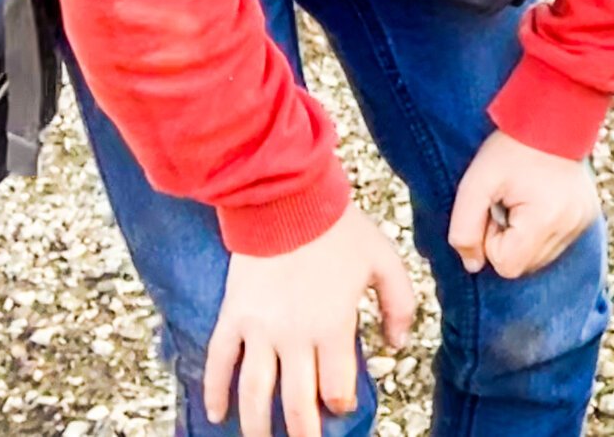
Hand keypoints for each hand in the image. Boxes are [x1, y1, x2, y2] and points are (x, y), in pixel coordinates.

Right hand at [202, 202, 414, 436]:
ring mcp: (259, 330)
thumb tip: (397, 343)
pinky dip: (214, 392)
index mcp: (333, 328)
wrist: (288, 199)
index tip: (342, 410)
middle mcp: (294, 338)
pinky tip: (215, 416)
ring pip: (255, 392)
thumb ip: (399, 304)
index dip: (342, 405)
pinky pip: (219, 362)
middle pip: (296, 403)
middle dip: (303, 432)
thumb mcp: (384, 261)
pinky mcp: (233, 316)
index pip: (338, 387)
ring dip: (258, 425)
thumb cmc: (340, 229)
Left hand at [447, 130, 601, 279]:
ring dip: (524, 237)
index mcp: (545, 219)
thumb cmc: (509, 149)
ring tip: (524, 200)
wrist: (551, 116)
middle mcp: (571, 226)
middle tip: (508, 202)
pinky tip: (540, 202)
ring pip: (540, 257)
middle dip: (508, 240)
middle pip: (525, 265)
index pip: (507, 265)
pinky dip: (541, 230)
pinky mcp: (588, 216)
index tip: (495, 208)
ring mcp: (584, 222)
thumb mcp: (474, 185)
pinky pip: (556, 243)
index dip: (492, 241)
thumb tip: (474, 266)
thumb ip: (464, 230)